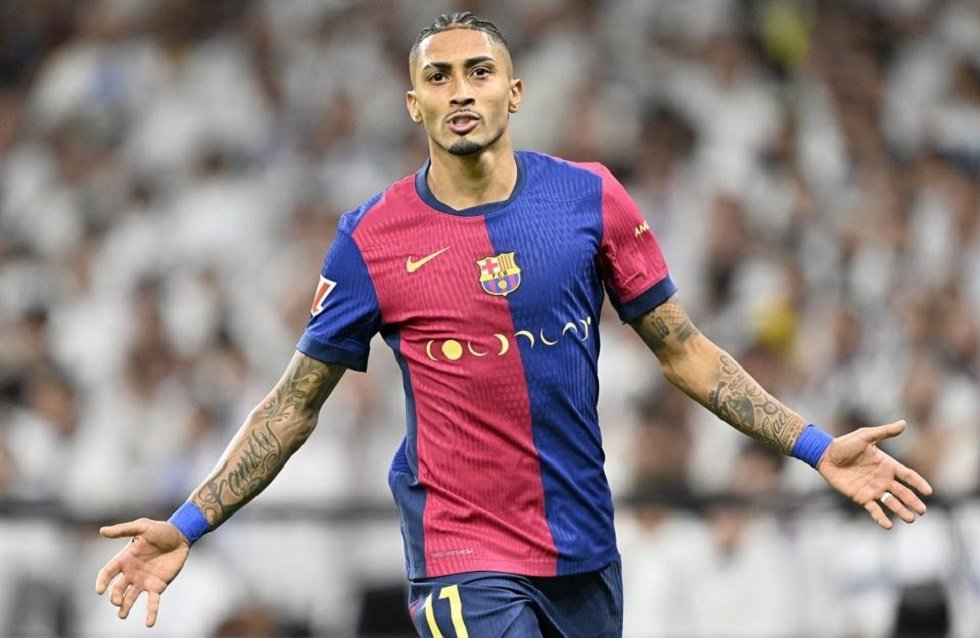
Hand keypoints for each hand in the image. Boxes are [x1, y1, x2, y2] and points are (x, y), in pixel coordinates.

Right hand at [95, 518, 190, 626]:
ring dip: (125, 607)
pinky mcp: (157, 586)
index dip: (102, 581)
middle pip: (117, 589)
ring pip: (130, 598)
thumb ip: (123, 530)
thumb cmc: (160, 529)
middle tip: (116, 602)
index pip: (108, 573)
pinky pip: (152, 602)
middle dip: (114, 597)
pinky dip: (150, 613)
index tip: (99, 590)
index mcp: (124, 559)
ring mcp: (144, 581)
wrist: (181, 535)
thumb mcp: (142, 527)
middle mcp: (131, 573)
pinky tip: (149, 623)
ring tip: (122, 615)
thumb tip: (102, 531)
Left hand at [817, 420, 932, 528]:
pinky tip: (888, 525)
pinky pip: (874, 509)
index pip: (908, 476)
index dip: (918, 483)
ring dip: (901, 511)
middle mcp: (883, 479)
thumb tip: (904, 423)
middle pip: (903, 492)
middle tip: (922, 510)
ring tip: (910, 519)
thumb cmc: (844, 444)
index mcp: (887, 465)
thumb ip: (884, 432)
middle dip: (913, 501)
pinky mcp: (861, 497)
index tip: (928, 491)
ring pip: (892, 503)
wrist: (825, 455)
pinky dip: (881, 518)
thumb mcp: (865, 436)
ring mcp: (873, 489)